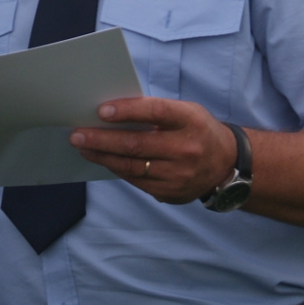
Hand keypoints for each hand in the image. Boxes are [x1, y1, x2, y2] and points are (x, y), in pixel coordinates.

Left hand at [70, 97, 237, 203]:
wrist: (225, 164)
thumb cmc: (197, 130)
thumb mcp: (186, 112)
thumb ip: (155, 112)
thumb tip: (112, 114)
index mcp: (190, 121)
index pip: (155, 112)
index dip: (127, 111)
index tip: (101, 111)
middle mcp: (187, 149)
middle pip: (136, 145)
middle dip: (102, 139)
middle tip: (77, 134)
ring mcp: (179, 175)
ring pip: (132, 167)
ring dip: (103, 157)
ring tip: (83, 147)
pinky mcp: (172, 193)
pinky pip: (136, 181)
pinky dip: (117, 169)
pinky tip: (103, 160)